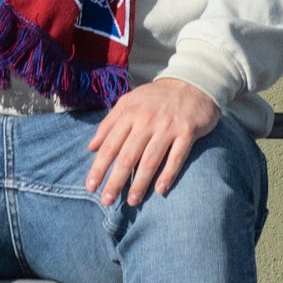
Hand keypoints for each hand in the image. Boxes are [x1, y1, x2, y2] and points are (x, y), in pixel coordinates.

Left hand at [85, 77, 221, 203]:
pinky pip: (177, 157)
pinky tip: (160, 190)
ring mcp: (168, 126)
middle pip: (127, 156)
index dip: (99, 167)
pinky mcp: (188, 131)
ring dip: (140, 182)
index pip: (109, 145)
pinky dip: (168, 174)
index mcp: (129, 113)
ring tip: (132, 200)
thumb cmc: (156, 98)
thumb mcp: (129, 102)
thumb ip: (109, 124)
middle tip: (107, 200)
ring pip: (150, 159)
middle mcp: (146, 120)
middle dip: (115, 180)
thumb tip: (91, 147)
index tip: (90, 187)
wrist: (192, 82)